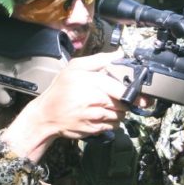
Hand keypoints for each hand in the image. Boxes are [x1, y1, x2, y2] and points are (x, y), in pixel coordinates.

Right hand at [2, 52, 127, 160]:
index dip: (133, 91)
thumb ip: (98, 60)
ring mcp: (94, 117)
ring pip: (120, 115)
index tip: (138, 92)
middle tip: (118, 96)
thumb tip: (119, 55)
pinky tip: (102, 114)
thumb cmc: (60, 90)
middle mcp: (94, 100)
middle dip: (125, 100)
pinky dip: (113, 121)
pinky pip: (113, 126)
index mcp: (91, 82)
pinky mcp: (94, 129)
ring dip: (119, 111)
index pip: (122, 89)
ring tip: (108, 105)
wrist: (46, 115)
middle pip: (124, 103)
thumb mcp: (74, 68)